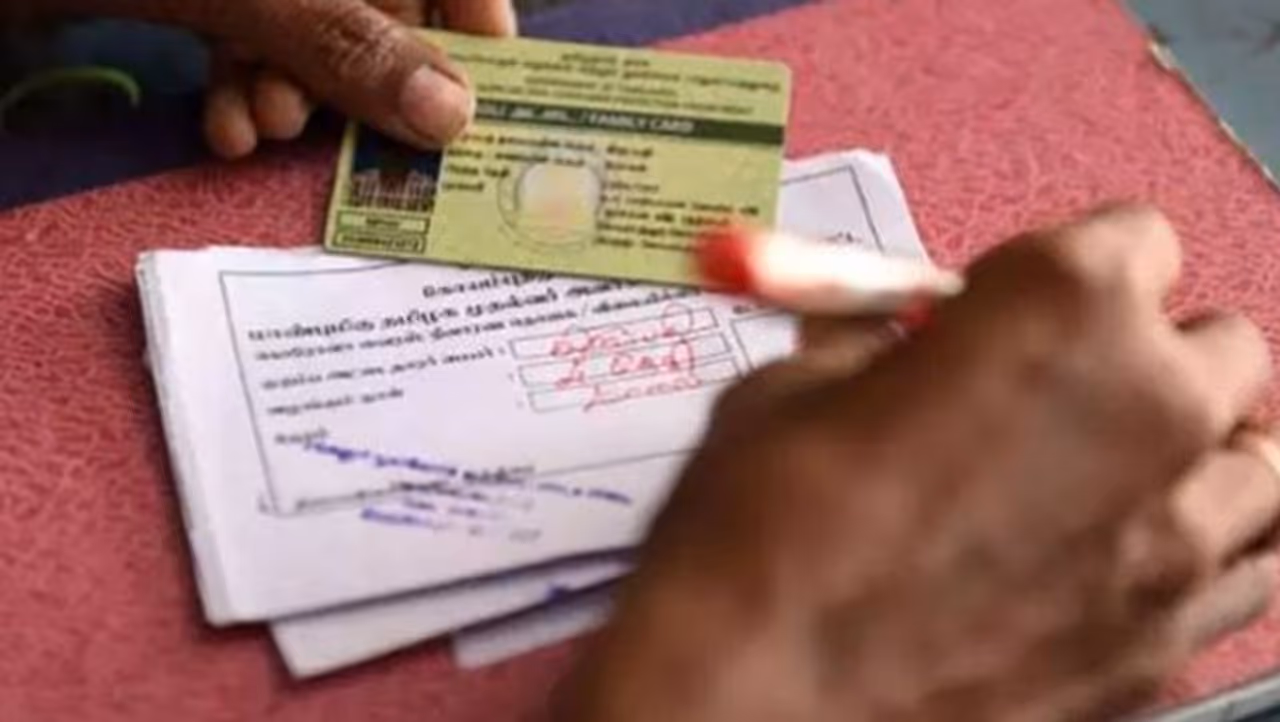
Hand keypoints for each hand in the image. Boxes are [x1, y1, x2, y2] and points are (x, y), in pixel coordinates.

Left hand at [199, 0, 515, 157]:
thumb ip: (343, 42)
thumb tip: (453, 113)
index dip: (476, 30)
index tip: (482, 107)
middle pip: (389, 13)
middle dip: (373, 82)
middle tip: (361, 134)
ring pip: (320, 37)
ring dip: (306, 96)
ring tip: (271, 124)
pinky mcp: (212, 1)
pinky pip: (254, 45)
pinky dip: (247, 93)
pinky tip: (231, 130)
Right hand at [558, 206, 1279, 721]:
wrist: (755, 695)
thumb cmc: (760, 540)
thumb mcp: (798, 387)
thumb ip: (881, 345)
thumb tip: (904, 338)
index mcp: (1059, 309)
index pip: (1138, 240)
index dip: (1069, 266)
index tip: (1029, 300)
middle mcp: (1148, 411)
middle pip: (1221, 347)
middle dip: (1146, 353)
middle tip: (1065, 387)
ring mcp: (1173, 541)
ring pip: (1259, 464)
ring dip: (1196, 452)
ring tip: (1118, 472)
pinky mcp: (1163, 646)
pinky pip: (1248, 575)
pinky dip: (1205, 552)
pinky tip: (1134, 555)